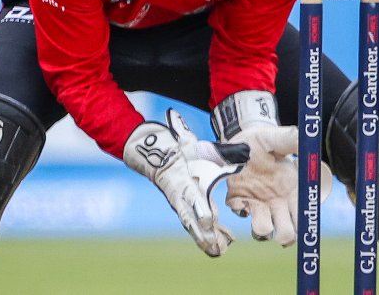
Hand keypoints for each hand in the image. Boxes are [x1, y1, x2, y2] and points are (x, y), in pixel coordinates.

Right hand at [123, 109, 246, 256]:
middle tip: (214, 246)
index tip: (209, 219)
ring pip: (193, 225)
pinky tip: (222, 246)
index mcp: (179, 178)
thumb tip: (189, 127)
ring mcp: (182, 203)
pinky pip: (196, 224)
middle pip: (190, 217)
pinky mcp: (187, 207)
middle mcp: (180, 195)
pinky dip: (208, 235)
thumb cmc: (173, 147)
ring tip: (221, 251)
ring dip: (206, 239)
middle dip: (202, 233)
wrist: (155, 154)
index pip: (189, 195)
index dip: (199, 208)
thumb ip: (185, 137)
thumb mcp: (182, 140)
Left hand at [223, 125, 332, 245]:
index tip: (298, 224)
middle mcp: (277, 202)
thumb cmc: (264, 140)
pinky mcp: (240, 201)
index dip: (303, 225)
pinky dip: (240, 209)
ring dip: (261, 229)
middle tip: (279, 230)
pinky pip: (240, 214)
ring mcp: (258, 203)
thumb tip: (306, 141)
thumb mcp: (278, 138)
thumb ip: (292, 140)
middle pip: (287, 234)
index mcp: (292, 190)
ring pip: (263, 232)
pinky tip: (240, 198)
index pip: (304, 216)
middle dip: (284, 236)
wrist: (242, 139)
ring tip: (257, 215)